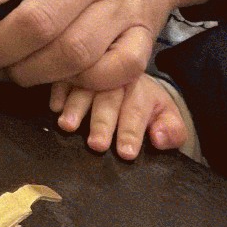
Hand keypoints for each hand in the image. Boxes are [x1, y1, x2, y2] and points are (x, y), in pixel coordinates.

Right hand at [49, 75, 186, 158]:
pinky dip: (58, 92)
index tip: (127, 153)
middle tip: (97, 145)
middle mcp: (116, 78)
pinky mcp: (73, 73)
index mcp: (141, 89)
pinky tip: (55, 107)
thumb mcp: (167, 116)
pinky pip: (63, 78)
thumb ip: (171, 130)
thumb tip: (159, 138)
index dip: (131, 131)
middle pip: (109, 98)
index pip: (137, 109)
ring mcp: (92, 73)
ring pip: (84, 87)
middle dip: (102, 123)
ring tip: (68, 126)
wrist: (129, 78)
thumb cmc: (145, 104)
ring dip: (75, 107)